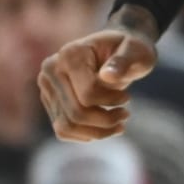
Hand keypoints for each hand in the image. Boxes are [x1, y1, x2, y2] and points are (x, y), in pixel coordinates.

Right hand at [37, 8, 158, 141]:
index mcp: (70, 54)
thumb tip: (107, 76)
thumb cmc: (129, 49)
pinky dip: (85, 134)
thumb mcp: (136, 50)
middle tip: (125, 115)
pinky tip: (104, 127)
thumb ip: (124, 61)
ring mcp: (47, 86)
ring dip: (96, 132)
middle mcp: (51, 69)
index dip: (112, 102)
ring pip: (67, 126)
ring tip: (118, 125)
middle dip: (106, 120)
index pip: (88, 94)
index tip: (127, 98)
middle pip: (76, 113)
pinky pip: (63, 130)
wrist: (115, 50)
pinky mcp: (49, 101)